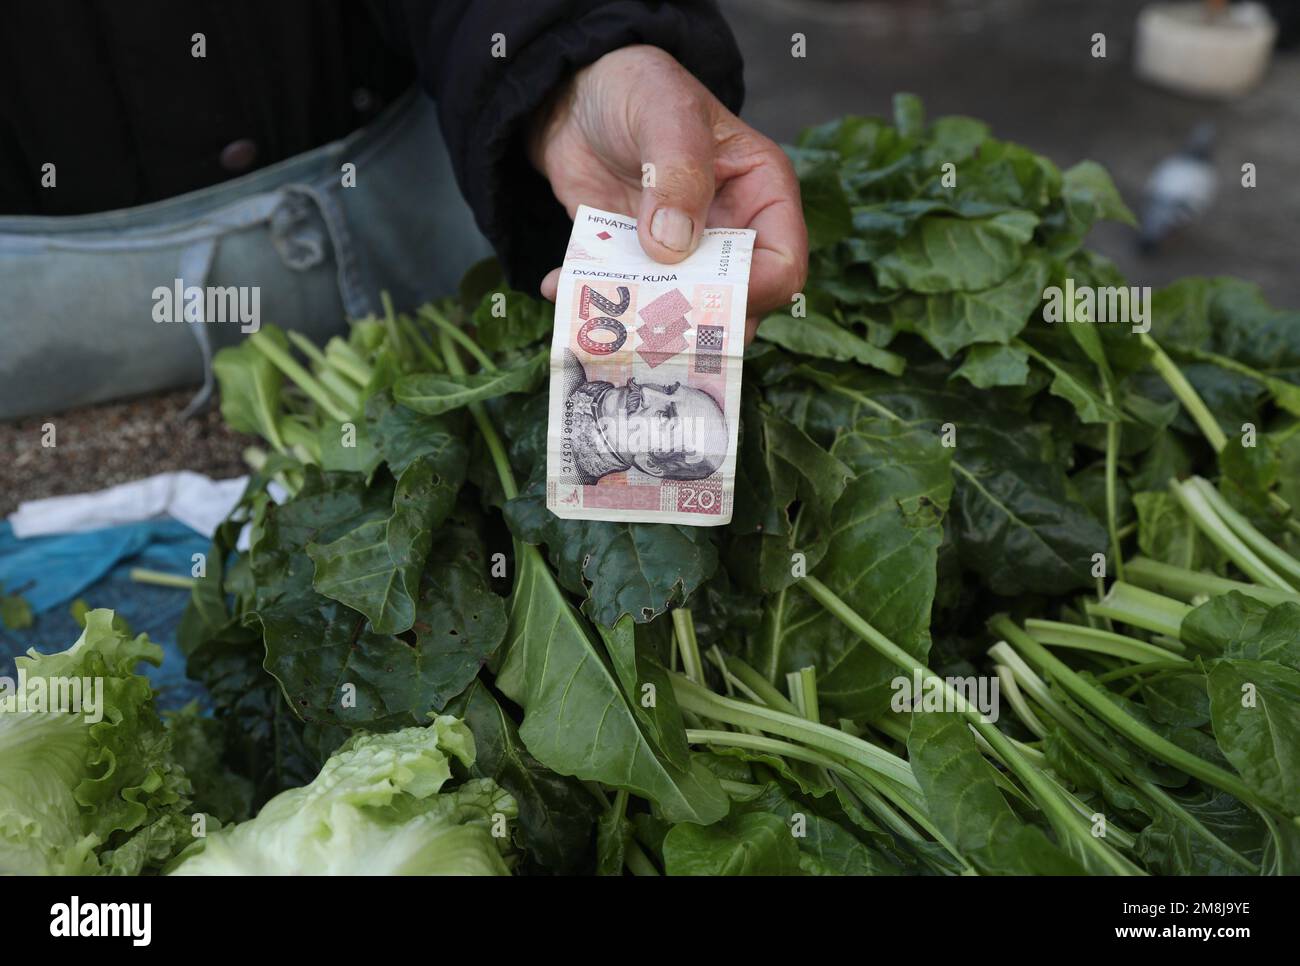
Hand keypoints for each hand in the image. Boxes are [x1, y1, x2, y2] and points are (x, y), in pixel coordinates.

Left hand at [530, 45, 807, 342]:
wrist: (579, 99)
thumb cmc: (640, 89)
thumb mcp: (665, 112)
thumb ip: (678, 172)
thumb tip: (673, 246)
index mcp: (762, 195)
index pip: (783, 263)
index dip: (752, 290)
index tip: (704, 295)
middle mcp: (730, 234)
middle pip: (733, 304)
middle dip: (694, 321)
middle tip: (648, 321)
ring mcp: (683, 256)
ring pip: (678, 313)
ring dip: (640, 322)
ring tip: (600, 313)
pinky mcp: (637, 265)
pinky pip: (624, 298)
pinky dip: (592, 302)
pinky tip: (558, 285)